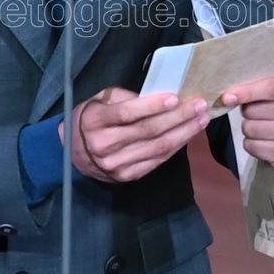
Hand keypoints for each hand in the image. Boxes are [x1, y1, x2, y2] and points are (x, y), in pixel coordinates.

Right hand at [60, 87, 209, 183]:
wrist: (73, 151)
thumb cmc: (92, 119)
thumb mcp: (101, 100)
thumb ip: (126, 97)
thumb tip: (159, 97)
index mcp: (95, 121)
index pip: (127, 114)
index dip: (152, 106)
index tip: (176, 98)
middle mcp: (103, 145)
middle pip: (147, 131)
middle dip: (178, 117)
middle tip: (199, 106)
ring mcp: (115, 164)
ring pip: (157, 148)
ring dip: (184, 133)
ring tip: (201, 119)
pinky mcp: (125, 176)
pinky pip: (156, 161)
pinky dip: (175, 147)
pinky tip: (187, 135)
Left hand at [219, 71, 273, 171]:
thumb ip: (261, 81)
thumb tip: (228, 96)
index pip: (271, 88)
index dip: (247, 92)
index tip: (227, 97)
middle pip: (254, 111)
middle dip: (248, 110)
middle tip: (257, 109)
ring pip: (250, 129)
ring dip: (249, 126)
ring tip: (262, 123)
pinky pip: (252, 147)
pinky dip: (251, 143)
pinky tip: (264, 138)